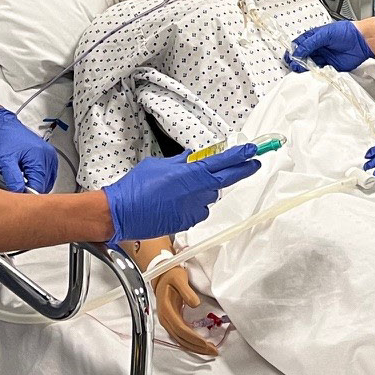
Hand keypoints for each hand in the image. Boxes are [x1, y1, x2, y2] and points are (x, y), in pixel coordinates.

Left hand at [0, 106, 59, 192]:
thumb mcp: (4, 161)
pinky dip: (35, 178)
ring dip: (33, 185)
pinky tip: (24, 176)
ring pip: (45, 181)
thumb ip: (13, 180)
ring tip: (18, 181)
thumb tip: (19, 195)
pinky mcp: (45, 155)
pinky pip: (45, 174)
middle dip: (30, 190)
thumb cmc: (0, 137)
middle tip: (15, 188)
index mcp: (41, 157)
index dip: (27, 195)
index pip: (39, 187)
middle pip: (44, 185)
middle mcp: (48, 156)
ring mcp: (48, 155)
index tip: (16, 197)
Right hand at [103, 146, 260, 242]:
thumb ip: (180, 162)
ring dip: (204, 189)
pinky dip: (193, 203)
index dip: (240, 157)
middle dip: (240, 170)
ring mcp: (193, 209)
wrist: (122, 213)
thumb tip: (191, 159)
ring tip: (182, 187)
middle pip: (224, 180)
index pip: (222, 163)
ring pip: (209, 196)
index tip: (252, 152)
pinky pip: (198, 209)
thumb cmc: (135, 188)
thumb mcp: (159, 165)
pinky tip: (176, 201)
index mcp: (190, 174)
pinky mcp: (187, 222)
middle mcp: (196, 192)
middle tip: (251, 163)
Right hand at [153, 263, 218, 357]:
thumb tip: (195, 303)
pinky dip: (190, 342)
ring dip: (194, 347)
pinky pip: (180, 336)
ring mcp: (167, 321)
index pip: (181, 329)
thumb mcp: (179, 278)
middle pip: (181, 338)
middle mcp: (165, 319)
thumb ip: (187, 291)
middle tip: (212, 351)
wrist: (161, 274)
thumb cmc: (170, 275)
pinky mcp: (171, 321)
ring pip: (180, 340)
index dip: (194, 338)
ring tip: (208, 350)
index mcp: (166, 310)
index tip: (206, 343)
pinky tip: (199, 344)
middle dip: (196, 346)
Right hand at [285, 20, 374, 73]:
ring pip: (310, 64)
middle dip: (297, 60)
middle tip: (293, 64)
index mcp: (315, 37)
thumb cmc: (346, 32)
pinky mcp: (330, 66)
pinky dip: (314, 72)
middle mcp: (318, 48)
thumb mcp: (325, 34)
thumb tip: (298, 51)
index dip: (293, 50)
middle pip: (303, 56)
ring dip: (304, 67)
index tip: (289, 56)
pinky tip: (311, 72)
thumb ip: (311, 43)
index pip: (300, 44)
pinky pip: (319, 71)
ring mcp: (324, 57)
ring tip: (299, 69)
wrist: (361, 41)